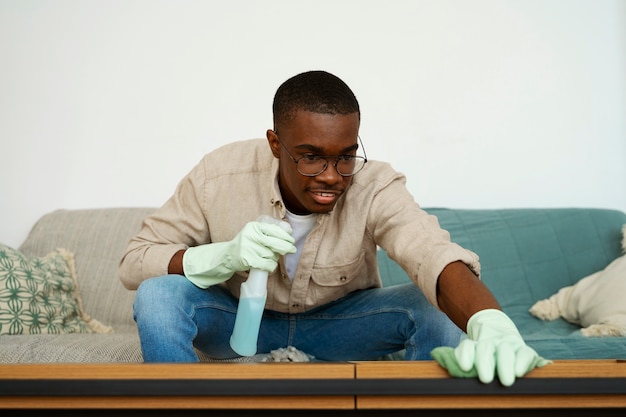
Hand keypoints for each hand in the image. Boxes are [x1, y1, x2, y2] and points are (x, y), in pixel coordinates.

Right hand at [182, 219, 295, 287]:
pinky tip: (268, 265)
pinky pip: (267, 264)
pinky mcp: (247, 260)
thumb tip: (288, 230)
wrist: (227, 256)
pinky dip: (270, 266)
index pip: (274, 230)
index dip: (285, 236)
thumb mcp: (254, 233)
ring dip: (274, 258)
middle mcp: (250, 235)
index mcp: (253, 226)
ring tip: (268, 258)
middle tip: (292, 249)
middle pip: (275, 243)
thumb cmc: (246, 244)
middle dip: (286, 247)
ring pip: (271, 255)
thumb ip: (269, 230)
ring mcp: (247, 248)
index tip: (291, 240)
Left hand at [431, 309, 550, 385]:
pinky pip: (525, 353)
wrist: (498, 329)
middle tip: (485, 379)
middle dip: (485, 363)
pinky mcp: (523, 349)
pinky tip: (519, 372)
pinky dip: (522, 362)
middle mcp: (490, 343)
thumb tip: (448, 364)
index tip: (464, 367)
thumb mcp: (471, 354)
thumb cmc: (483, 352)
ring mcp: (507, 344)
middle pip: (485, 349)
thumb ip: (461, 359)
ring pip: (505, 349)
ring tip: (506, 380)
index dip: (465, 355)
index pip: (467, 347)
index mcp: (475, 345)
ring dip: (505, 364)